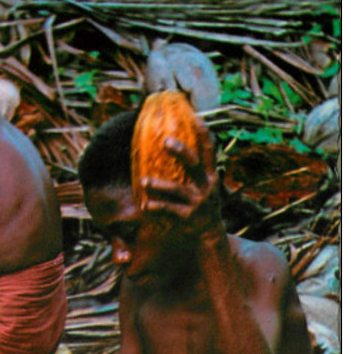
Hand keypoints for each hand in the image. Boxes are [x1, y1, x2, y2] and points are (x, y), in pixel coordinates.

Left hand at [139, 120, 221, 237]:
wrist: (211, 235)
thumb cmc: (205, 207)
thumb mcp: (208, 188)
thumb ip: (201, 172)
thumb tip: (187, 151)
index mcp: (211, 177)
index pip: (210, 151)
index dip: (204, 134)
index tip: (196, 118)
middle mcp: (206, 187)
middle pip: (194, 164)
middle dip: (182, 151)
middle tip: (165, 140)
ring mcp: (198, 202)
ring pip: (177, 190)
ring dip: (159, 185)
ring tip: (143, 182)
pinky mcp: (189, 216)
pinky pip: (169, 210)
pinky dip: (156, 207)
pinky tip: (144, 205)